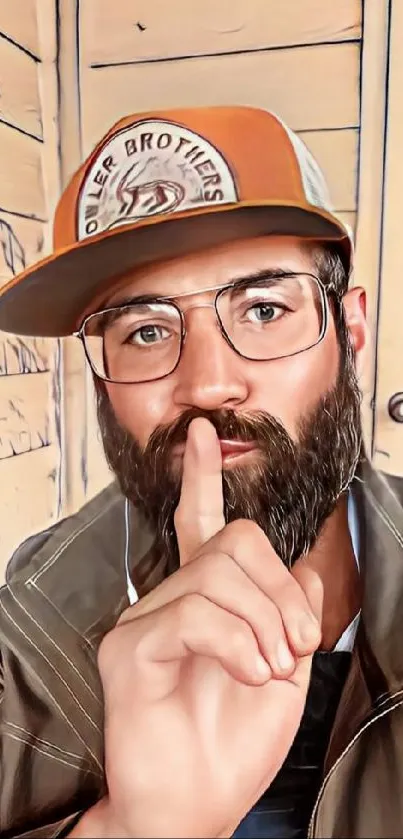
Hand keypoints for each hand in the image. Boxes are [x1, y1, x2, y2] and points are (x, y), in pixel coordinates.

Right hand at [95, 418, 322, 837]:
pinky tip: (247, 672)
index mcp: (207, 600)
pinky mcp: (129, 648)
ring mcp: (145, 621)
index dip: (203, 477)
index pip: (201, 524)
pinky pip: (192, 615)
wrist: (198, 805)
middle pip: (231, 541)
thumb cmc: (233, 746)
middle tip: (294, 645)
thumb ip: (290, 613)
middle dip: (278, 591)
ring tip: (268, 669)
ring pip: (216, 576)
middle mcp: (170, 599)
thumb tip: (301, 567)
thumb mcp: (286, 672)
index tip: (206, 437)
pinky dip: (236, 643)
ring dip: (263, 625)